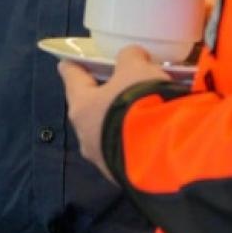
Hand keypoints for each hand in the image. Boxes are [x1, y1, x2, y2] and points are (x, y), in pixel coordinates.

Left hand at [58, 46, 169, 181]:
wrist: (163, 153)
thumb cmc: (140, 102)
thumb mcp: (137, 69)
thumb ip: (130, 58)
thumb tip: (131, 58)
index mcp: (81, 106)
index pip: (71, 78)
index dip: (73, 67)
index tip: (68, 62)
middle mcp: (85, 135)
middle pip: (89, 108)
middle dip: (101, 97)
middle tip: (116, 85)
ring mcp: (102, 159)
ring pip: (107, 132)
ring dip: (119, 120)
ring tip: (140, 111)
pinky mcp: (122, 174)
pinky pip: (125, 149)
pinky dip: (134, 138)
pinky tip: (150, 132)